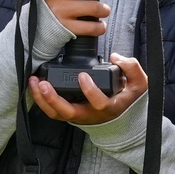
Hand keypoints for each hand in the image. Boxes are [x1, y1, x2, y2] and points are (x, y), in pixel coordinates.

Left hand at [29, 53, 146, 126]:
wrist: (123, 115)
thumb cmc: (129, 97)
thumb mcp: (139, 83)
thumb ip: (131, 68)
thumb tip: (115, 57)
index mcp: (109, 107)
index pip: (99, 104)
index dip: (90, 91)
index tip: (83, 75)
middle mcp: (91, 115)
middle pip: (69, 113)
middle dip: (53, 99)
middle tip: (43, 83)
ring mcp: (79, 116)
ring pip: (57, 114)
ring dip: (43, 100)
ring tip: (35, 82)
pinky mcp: (70, 113)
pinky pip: (52, 111)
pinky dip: (41, 100)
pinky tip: (35, 86)